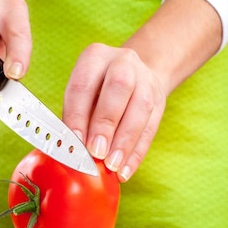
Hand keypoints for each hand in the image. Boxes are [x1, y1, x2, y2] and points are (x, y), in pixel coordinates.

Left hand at [62, 44, 167, 182]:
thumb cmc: (98, 89)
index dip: (78, 115)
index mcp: (95, 57)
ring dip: (124, 142)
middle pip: (118, 89)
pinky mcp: (159, 100)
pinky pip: (150, 129)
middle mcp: (122, 62)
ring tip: (111, 166)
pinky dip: (136, 154)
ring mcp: (145, 80)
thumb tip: (67, 149)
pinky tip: (125, 171)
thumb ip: (75, 117)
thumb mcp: (82, 93)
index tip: (74, 141)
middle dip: (105, 124)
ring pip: (139, 109)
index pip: (84, 85)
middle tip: (96, 152)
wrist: (136, 73)